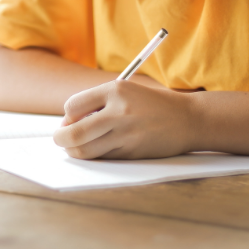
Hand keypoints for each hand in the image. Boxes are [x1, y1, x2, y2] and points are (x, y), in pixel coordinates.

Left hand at [52, 80, 194, 159]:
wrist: (188, 119)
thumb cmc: (152, 104)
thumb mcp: (126, 92)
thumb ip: (98, 103)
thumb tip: (68, 123)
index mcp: (115, 90)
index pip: (72, 105)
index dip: (67, 116)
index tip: (70, 120)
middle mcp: (119, 112)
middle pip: (74, 133)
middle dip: (61, 139)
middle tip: (61, 139)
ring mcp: (126, 134)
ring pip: (85, 150)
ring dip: (75, 150)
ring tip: (76, 146)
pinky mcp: (132, 152)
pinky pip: (103, 157)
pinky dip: (96, 155)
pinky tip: (101, 148)